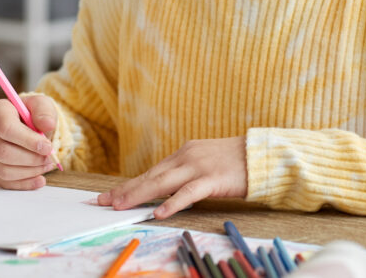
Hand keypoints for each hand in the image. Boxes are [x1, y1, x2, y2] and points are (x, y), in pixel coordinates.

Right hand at [0, 95, 58, 189]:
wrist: (26, 123)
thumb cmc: (31, 113)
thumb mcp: (41, 104)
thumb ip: (45, 111)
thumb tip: (47, 125)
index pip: (6, 128)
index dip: (28, 140)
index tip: (47, 147)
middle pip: (3, 152)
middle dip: (31, 158)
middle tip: (49, 157)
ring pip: (3, 170)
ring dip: (30, 171)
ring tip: (47, 164)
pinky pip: (4, 181)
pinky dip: (24, 183)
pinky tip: (39, 179)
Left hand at [96, 137, 246, 218]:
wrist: (261, 154)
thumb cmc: (235, 161)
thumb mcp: (205, 162)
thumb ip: (186, 172)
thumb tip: (165, 190)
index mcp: (184, 152)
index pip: (151, 171)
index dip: (130, 183)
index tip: (111, 194)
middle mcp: (186, 156)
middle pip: (151, 176)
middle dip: (125, 189)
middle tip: (104, 201)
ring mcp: (198, 167)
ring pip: (162, 183)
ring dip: (138, 195)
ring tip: (120, 205)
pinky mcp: (212, 179)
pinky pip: (188, 193)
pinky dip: (172, 203)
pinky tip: (158, 212)